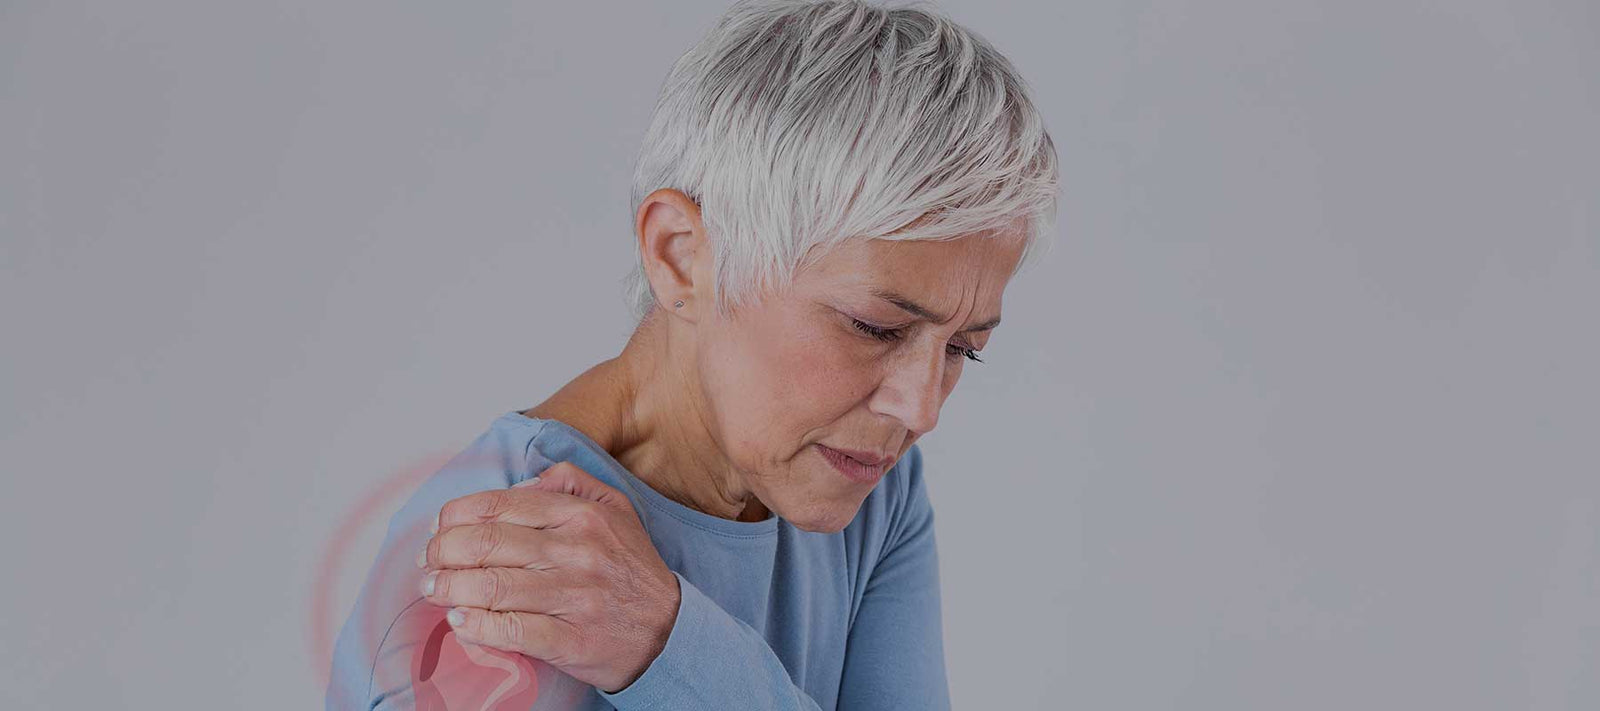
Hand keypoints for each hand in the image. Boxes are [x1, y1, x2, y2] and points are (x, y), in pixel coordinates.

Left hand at [418, 461, 681, 693]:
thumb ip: (571, 482)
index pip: (501, 506)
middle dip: (443, 553)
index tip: (439, 529)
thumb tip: (523, 480)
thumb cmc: (631, 569)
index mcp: (581, 516)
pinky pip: (510, 630)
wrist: (670, 630)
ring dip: (449, 589)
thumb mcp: (616, 508)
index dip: (456, 516)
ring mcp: (574, 597)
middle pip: (486, 545)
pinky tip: (460, 622)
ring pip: (492, 587)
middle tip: (430, 564)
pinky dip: (476, 626)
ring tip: (435, 591)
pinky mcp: (571, 640)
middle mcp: (577, 551)